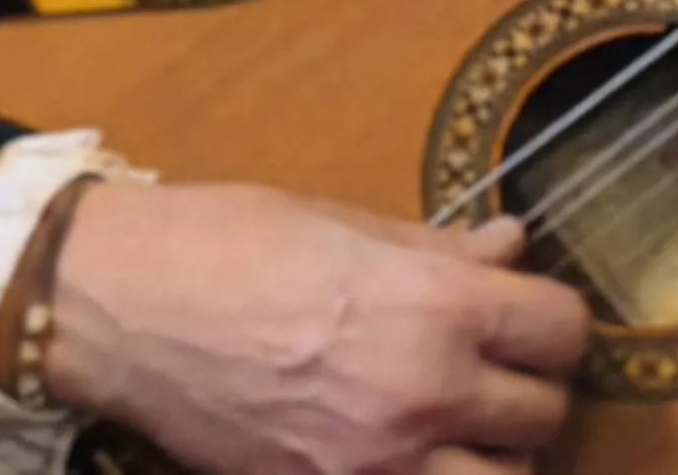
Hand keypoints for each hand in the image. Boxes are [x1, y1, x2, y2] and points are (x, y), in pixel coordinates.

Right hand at [45, 181, 591, 474]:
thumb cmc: (226, 242)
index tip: (531, 320)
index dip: (554, 324)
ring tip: (465, 432)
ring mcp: (368, 463)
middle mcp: (419, 392)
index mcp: (435, 307)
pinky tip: (409, 460)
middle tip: (498, 374)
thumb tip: (513, 246)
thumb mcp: (351, 225)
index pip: (563, 332)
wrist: (114, 305)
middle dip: (529, 392)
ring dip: (492, 458)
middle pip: (542, 417)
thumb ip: (443, 252)